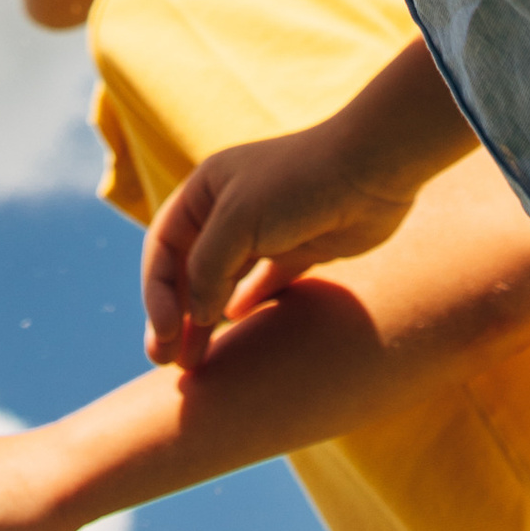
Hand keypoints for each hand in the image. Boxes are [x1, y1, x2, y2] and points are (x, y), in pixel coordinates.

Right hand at [140, 117, 420, 371]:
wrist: (372, 168)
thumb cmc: (299, 183)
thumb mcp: (238, 220)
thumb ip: (207, 269)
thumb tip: (197, 316)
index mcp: (207, 189)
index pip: (164, 247)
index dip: (157, 294)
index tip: (165, 335)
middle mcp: (231, 208)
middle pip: (189, 269)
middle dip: (174, 314)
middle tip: (165, 360)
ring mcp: (266, 230)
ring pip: (223, 283)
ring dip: (205, 320)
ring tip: (194, 361)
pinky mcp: (299, 249)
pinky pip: (263, 284)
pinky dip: (246, 306)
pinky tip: (237, 328)